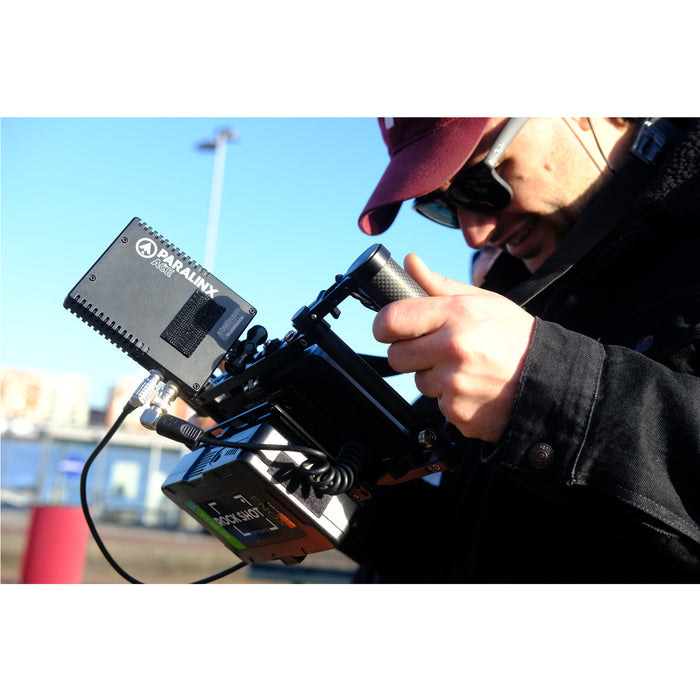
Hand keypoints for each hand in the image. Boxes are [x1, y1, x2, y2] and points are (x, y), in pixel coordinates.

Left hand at [373, 254, 535, 442]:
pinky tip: (475, 388)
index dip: (385, 325)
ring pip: (419, 382)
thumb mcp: (483, 301)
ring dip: (434, 377)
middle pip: (397, 356)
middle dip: (411, 353)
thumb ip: (439, 285)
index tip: (389, 329)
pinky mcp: (459, 412)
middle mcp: (452, 348)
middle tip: (436, 350)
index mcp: (456, 314)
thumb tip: (410, 263)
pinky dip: (452, 400)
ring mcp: (455, 384)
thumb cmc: (516, 338)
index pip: (391, 319)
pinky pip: (439, 405)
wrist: (551, 380)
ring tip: (465, 369)